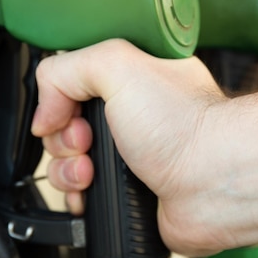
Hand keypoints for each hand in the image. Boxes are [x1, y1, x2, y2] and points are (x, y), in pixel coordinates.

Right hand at [31, 39, 257, 255]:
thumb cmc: (186, 124)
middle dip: (64, 137)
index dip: (60, 98)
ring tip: (91, 171)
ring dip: (67, 168)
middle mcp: (130, 114)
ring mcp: (127, 153)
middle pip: (64, 123)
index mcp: (132, 78)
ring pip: (68, 160)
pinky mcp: (125, 188)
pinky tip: (92, 190)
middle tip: (88, 140)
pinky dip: (77, 193)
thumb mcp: (116, 64)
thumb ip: (67, 68)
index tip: (67, 110)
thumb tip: (46, 110)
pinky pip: (81, 191)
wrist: (212, 182)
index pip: (73, 81)